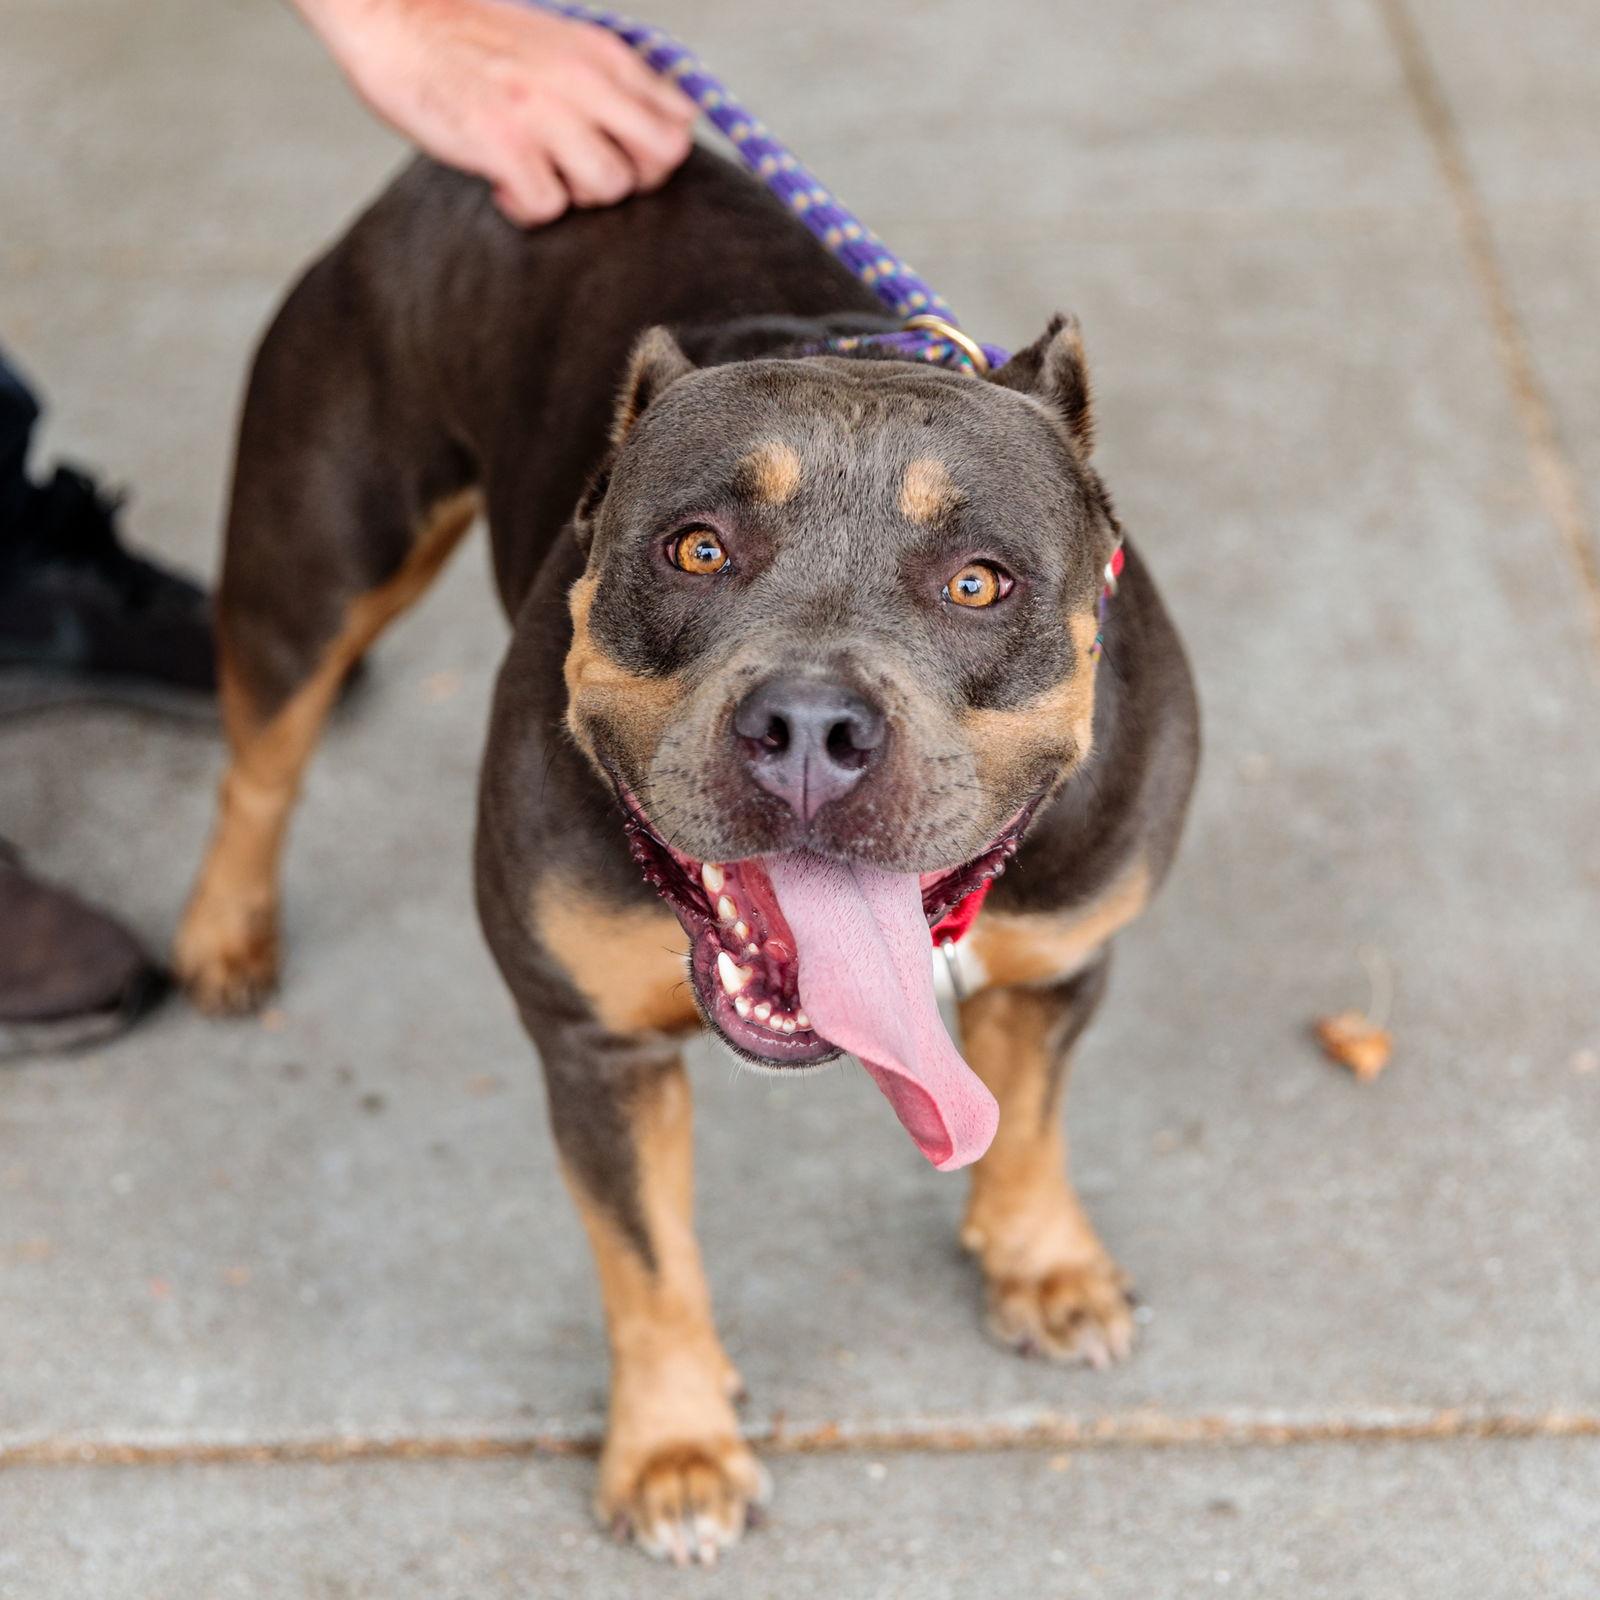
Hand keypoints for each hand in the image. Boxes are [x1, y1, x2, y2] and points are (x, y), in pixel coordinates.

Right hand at [295, 0, 698, 224]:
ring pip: (609, 186)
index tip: (619, 155)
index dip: (657, 152)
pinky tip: (500, 185)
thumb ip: (602, 83)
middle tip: (585, 176)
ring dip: (575, 196)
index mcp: (600, 54)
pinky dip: (525, 209)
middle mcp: (582, 79)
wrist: (390, 15)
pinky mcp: (504, 144)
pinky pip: (548, 207)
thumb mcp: (555, 43)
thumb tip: (645, 133)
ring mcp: (545, 112)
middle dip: (632, 181)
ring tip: (536, 175)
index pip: (679, 117)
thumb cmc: (467, 38)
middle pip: (662, 157)